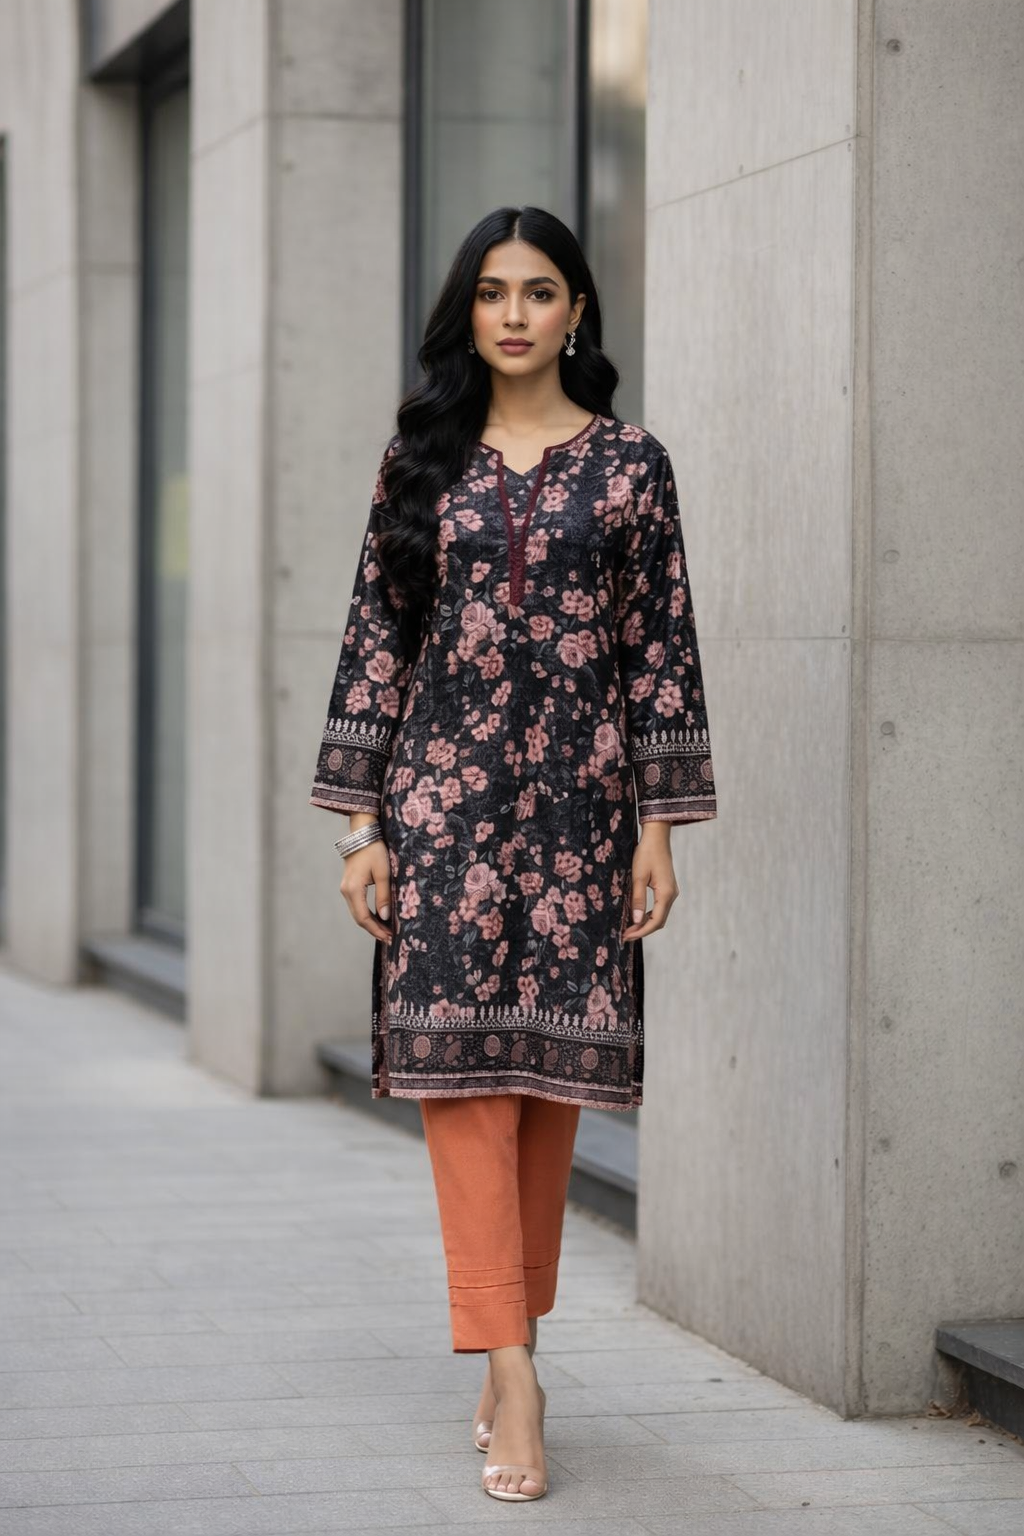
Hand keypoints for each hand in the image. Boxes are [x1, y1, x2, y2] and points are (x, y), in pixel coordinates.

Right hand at [339, 837, 392, 941]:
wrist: (362, 834)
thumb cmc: (374, 851)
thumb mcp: (383, 873)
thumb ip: (383, 896)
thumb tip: (384, 917)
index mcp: (353, 890)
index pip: (364, 918)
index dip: (376, 930)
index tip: (389, 937)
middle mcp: (346, 891)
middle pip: (359, 918)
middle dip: (374, 929)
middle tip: (389, 937)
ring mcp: (346, 888)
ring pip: (357, 912)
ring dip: (371, 923)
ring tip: (386, 930)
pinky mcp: (349, 885)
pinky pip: (357, 905)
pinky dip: (367, 914)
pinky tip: (378, 917)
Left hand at [622, 823, 677, 939]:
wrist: (657, 837)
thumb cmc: (646, 854)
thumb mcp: (638, 877)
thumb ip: (638, 900)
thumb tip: (636, 921)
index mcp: (666, 893)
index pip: (655, 922)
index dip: (641, 931)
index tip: (626, 936)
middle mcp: (672, 895)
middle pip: (659, 921)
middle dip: (642, 930)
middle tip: (625, 935)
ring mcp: (671, 891)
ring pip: (660, 915)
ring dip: (645, 923)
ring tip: (629, 928)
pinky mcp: (668, 888)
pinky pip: (660, 907)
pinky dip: (649, 915)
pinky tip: (637, 916)